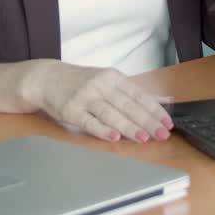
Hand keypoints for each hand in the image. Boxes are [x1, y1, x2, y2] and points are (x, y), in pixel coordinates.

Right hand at [29, 61, 172, 142]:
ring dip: (128, 126)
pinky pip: (89, 122)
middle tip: (161, 134)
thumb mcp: (110, 80)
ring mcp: (85, 97)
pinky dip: (103, 130)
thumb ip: (136, 92)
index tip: (167, 122)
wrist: (47, 78)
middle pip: (127, 105)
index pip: (139, 94)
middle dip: (147, 121)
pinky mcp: (71, 110)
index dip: (154, 109)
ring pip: (111, 113)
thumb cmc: (82, 81)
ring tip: (144, 137)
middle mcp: (100, 85)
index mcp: (113, 77)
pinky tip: (115, 137)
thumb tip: (166, 100)